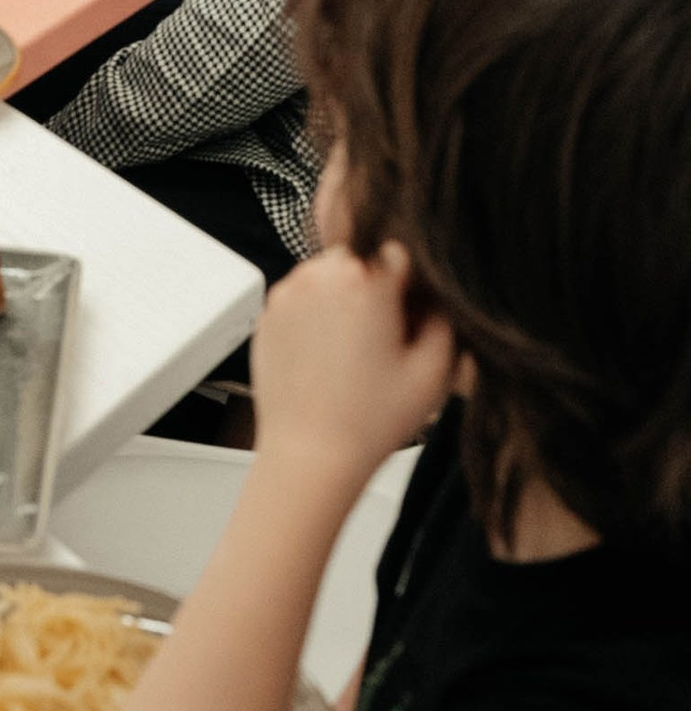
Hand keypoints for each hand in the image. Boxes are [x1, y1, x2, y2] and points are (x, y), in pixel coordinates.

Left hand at [251, 246, 456, 490]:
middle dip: (374, 291)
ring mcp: (286, 294)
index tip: (410, 319)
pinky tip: (327, 360)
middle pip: (360, 261)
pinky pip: (301, 301)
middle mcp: (318, 276)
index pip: (399, 254)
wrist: (310, 455)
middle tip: (383, 341)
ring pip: (327, 278)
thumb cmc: (370, 420)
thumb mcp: (434, 372)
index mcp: (363, 280)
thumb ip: (445, 318)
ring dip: (342, 301)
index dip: (411, 288)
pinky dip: (314, 318)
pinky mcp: (266, 315)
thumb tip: (435, 295)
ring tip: (353, 354)